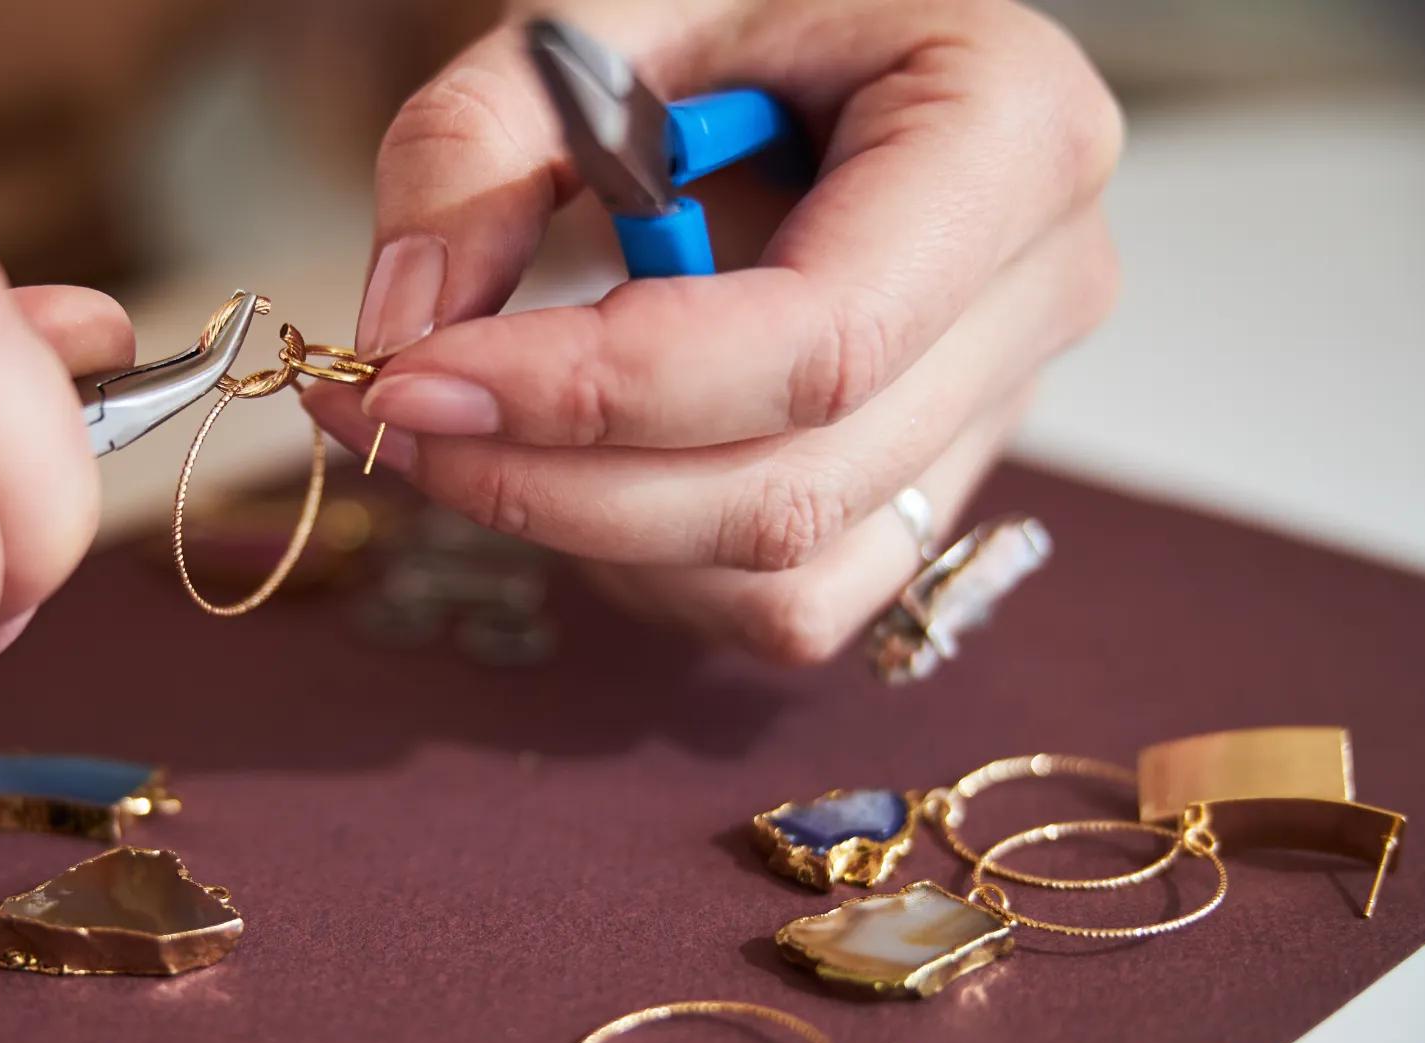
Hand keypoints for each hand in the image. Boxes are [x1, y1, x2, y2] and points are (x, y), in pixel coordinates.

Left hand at [304, 0, 1119, 662]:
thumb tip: (403, 326)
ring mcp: (999, 408)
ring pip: (785, 571)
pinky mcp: (932, 485)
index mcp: (1008, 136)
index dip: (602, 392)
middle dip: (554, 483)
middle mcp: (1039, 292)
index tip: (419, 376)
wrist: (819, 43)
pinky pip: (789, 602)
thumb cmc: (732, 11)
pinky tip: (575, 466)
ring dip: (587, 534)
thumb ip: (473, 149)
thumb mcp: (593, 27)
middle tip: (386, 417)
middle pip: (789, 485)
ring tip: (467, 427)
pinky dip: (648, 564)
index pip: (818, 341)